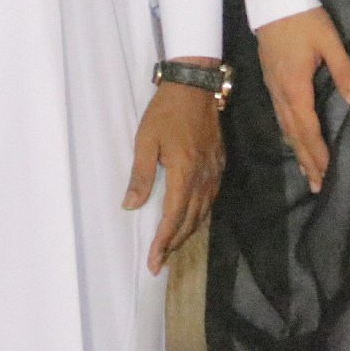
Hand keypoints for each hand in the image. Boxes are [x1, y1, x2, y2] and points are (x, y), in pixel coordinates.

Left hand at [123, 60, 224, 274]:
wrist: (195, 88)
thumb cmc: (165, 112)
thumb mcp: (145, 141)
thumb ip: (140, 176)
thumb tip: (130, 206)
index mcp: (183, 172)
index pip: (173, 217)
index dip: (163, 242)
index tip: (153, 262)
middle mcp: (203, 177)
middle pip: (190, 221)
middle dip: (174, 244)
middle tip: (159, 262)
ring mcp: (214, 172)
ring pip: (202, 213)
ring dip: (187, 233)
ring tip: (171, 247)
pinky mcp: (219, 165)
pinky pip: (210, 200)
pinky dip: (199, 216)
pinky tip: (191, 220)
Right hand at [254, 8, 349, 193]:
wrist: (272, 0)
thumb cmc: (303, 19)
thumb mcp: (329, 41)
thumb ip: (344, 70)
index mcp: (295, 87)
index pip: (308, 128)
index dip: (318, 153)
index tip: (329, 173)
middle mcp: (281, 94)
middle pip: (295, 135)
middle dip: (308, 161)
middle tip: (319, 186)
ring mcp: (273, 89)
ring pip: (286, 128)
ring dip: (298, 152)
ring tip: (309, 173)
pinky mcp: (272, 82)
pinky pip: (281, 117)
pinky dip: (291, 135)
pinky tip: (296, 141)